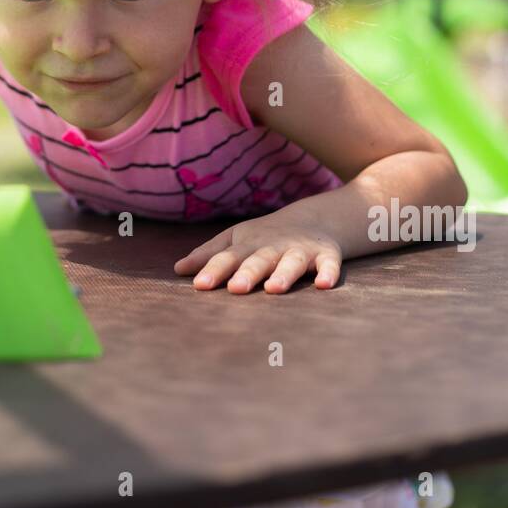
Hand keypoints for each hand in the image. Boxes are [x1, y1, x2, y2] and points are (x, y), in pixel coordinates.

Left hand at [174, 215, 342, 293]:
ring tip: (275, 289)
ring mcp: (300, 250)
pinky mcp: (326, 255)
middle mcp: (273, 248)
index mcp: (248, 246)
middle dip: (248, 273)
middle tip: (236, 288)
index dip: (214, 271)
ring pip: (292, 262)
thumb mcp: (236, 240)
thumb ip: (209, 255)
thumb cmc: (265, 236)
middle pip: (259, 260)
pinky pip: (329, 265)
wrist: (315, 218)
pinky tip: (324, 285)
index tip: (200, 285)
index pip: (227, 258)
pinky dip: (329, 273)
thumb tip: (177, 269)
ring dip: (284, 274)